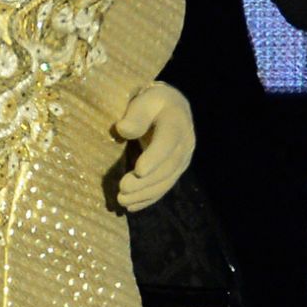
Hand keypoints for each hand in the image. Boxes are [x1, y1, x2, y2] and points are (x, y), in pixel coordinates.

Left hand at [113, 81, 193, 211]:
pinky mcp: (176, 171)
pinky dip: (148, 198)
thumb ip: (135, 114)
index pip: (167, 141)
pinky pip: (164, 187)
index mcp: (177, 122)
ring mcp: (182, 159)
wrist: (169, 108)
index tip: (138, 170)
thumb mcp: (144, 100)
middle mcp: (185, 143)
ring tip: (122, 200)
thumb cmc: (151, 103)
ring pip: (166, 181)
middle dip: (145, 181)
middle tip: (122, 189)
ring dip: (144, 193)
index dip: (154, 157)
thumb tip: (122, 129)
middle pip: (167, 167)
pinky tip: (132, 206)